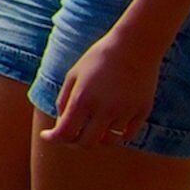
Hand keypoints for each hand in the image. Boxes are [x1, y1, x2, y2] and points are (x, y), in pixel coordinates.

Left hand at [46, 27, 164, 148]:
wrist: (134, 46)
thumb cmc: (98, 58)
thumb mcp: (74, 75)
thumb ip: (65, 101)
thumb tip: (61, 123)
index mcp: (83, 100)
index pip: (64, 133)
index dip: (53, 138)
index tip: (47, 136)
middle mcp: (104, 110)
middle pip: (86, 143)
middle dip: (74, 143)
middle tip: (70, 136)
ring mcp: (125, 112)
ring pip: (109, 141)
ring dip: (97, 139)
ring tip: (92, 130)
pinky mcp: (142, 112)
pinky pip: (128, 135)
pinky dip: (117, 135)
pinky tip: (111, 127)